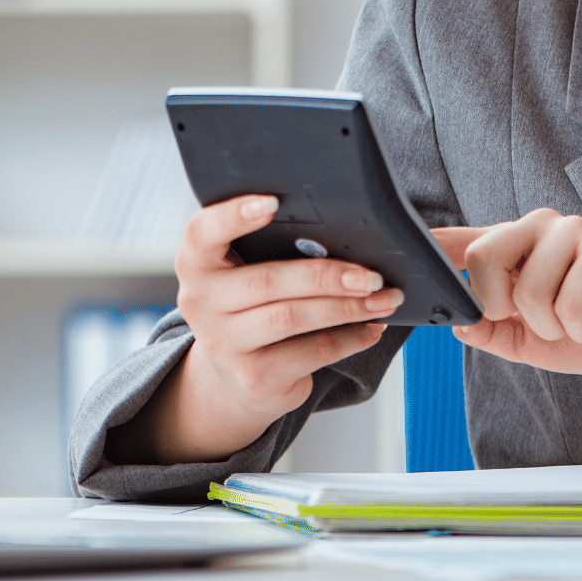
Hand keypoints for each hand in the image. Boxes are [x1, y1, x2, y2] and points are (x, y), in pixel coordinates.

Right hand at [107, 194, 403, 464]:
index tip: (273, 203)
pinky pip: (311, 352)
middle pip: (267, 280)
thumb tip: (346, 235)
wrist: (237, 377)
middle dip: (327, 275)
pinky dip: (350, 337)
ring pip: (292, 317)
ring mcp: (223, 344)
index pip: (203, 232)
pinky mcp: (253, 378)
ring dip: (347, 307)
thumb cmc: (254, 306)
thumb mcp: (248, 272)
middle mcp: (200, 303)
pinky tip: (372, 327)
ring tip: (384, 298)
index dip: (234, 215)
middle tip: (371, 274)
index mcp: (197, 263)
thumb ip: (274, 248)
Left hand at [431, 208, 581, 397]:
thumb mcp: (534, 342)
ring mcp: (574, 232)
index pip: (462, 240)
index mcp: (517, 246)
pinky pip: (567, 299)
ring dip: (553, 326)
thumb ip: (494, 330)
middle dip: (503, 307)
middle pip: (483, 258)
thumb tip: (457, 321)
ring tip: (580, 317)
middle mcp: (540, 227)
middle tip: (539, 319)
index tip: (401, 254)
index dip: (428, 247)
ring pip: (528, 290)